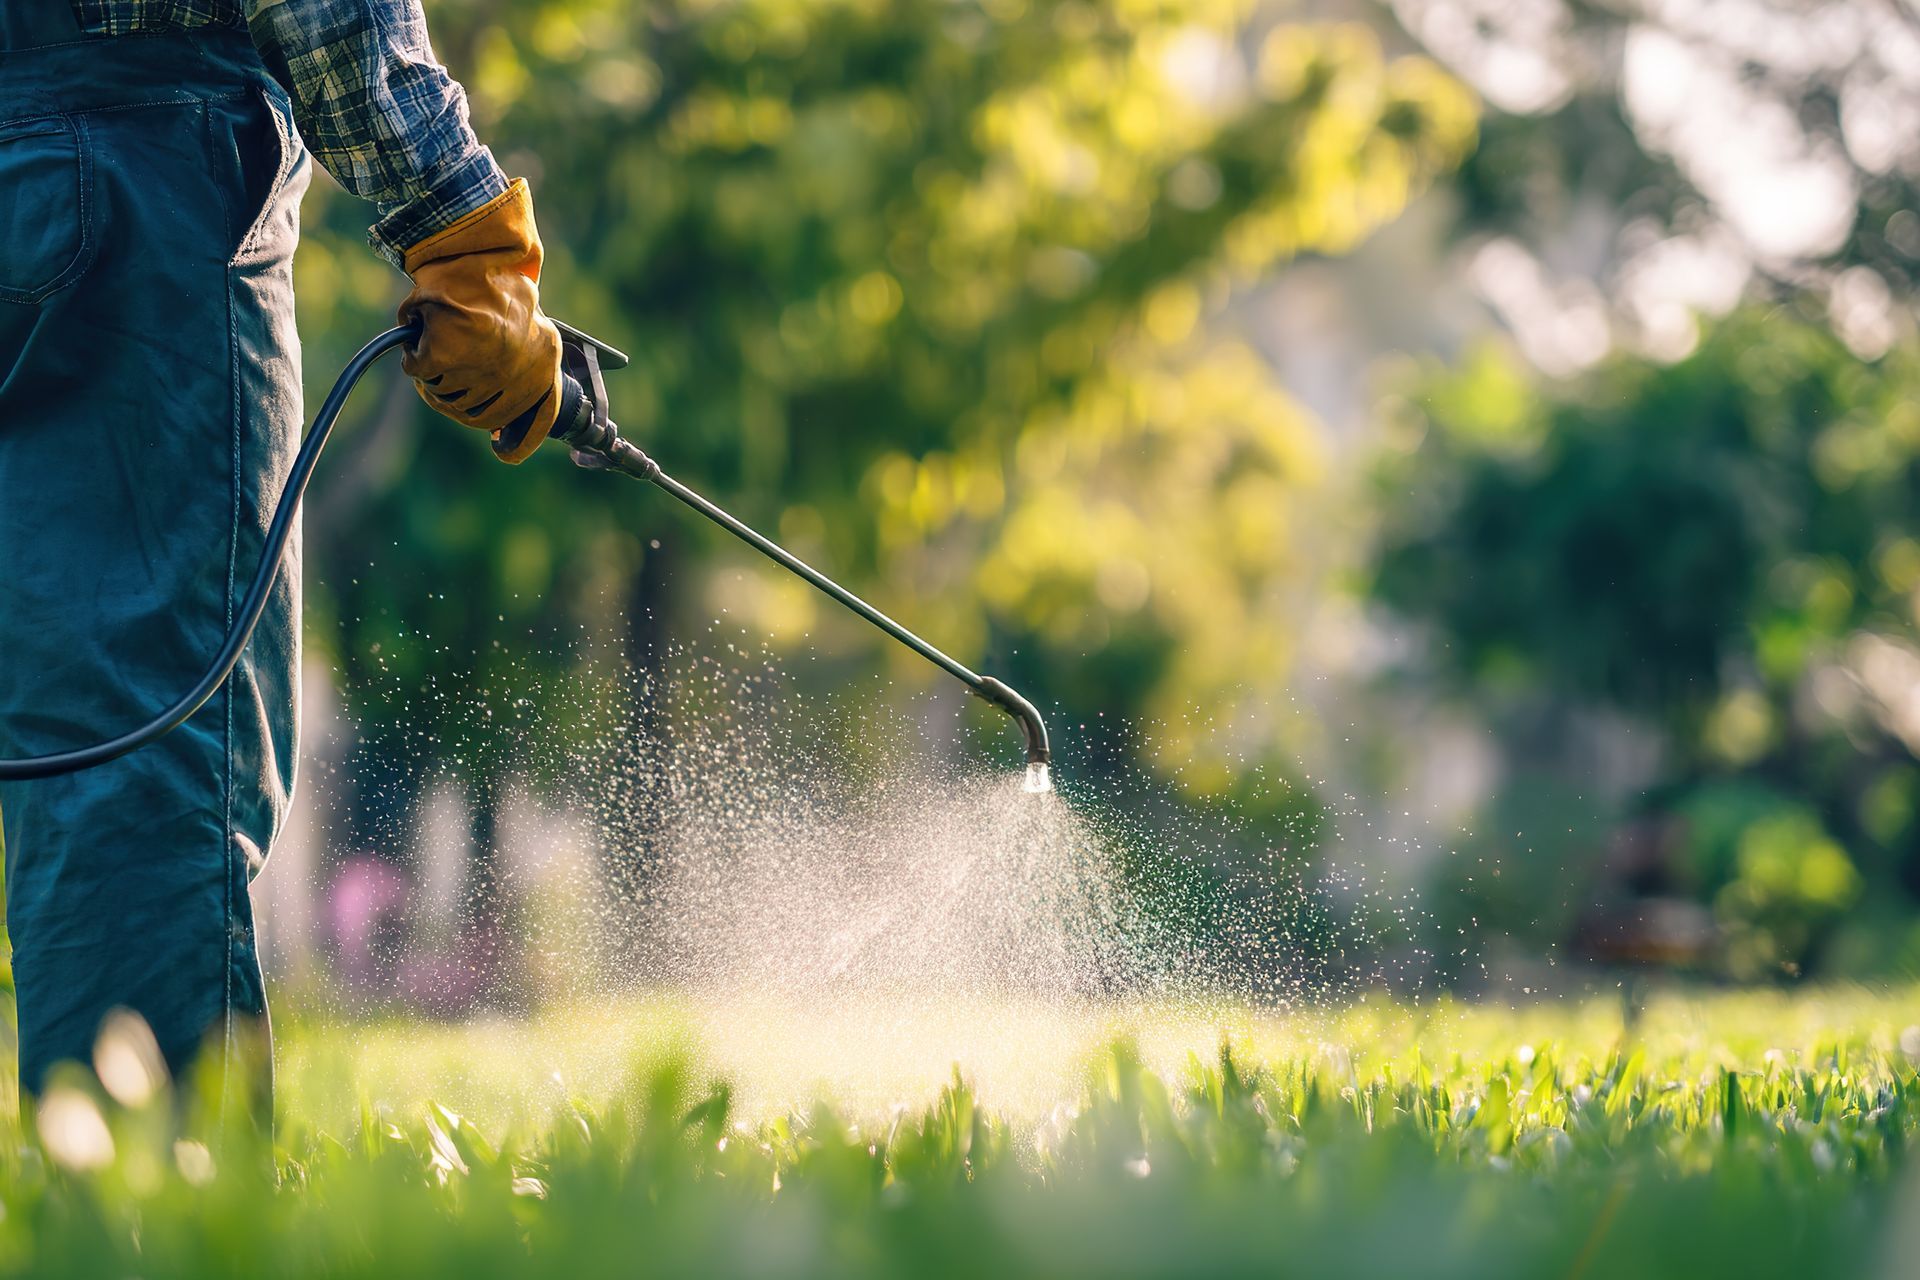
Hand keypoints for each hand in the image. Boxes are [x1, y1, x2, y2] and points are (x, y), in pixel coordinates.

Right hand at [397, 178, 563, 462]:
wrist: (476, 243)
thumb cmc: (497, 275)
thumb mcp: (525, 316)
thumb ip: (520, 357)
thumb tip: (500, 419)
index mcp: (545, 361)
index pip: (538, 420)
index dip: (518, 442)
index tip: (501, 449)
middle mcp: (519, 370)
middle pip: (479, 413)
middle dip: (458, 401)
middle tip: (444, 381)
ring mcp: (483, 365)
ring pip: (446, 396)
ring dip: (434, 380)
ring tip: (431, 351)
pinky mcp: (446, 354)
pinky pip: (420, 372)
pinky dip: (413, 359)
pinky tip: (416, 341)